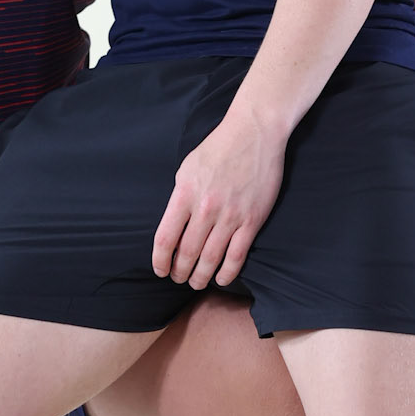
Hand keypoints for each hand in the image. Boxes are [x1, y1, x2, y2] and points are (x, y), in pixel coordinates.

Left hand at [152, 103, 286, 290]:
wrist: (254, 132)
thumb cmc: (218, 147)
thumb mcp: (187, 168)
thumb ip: (180, 197)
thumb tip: (175, 224)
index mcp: (184, 194)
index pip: (165, 239)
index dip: (160, 260)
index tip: (159, 270)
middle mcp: (205, 208)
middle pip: (186, 253)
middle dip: (179, 272)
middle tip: (177, 279)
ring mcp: (230, 216)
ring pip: (210, 259)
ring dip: (200, 277)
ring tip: (195, 283)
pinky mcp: (252, 220)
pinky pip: (237, 255)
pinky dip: (227, 273)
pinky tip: (221, 279)